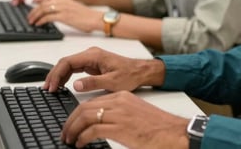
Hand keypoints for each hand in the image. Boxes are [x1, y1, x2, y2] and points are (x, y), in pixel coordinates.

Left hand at [26, 0, 102, 31]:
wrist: (96, 18)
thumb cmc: (86, 16)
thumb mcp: (72, 8)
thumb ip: (62, 8)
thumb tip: (53, 14)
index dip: (37, 4)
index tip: (31, 8)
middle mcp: (62, 1)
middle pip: (42, 4)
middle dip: (33, 11)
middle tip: (29, 17)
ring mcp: (63, 8)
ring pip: (43, 10)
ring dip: (35, 16)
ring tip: (31, 21)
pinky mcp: (64, 16)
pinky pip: (48, 17)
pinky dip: (41, 21)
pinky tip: (38, 24)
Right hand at [44, 46, 164, 92]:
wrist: (140, 71)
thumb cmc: (130, 74)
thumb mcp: (113, 82)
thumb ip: (94, 83)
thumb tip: (76, 85)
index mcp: (94, 55)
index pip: (68, 61)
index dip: (57, 74)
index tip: (51, 86)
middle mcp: (90, 54)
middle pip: (65, 62)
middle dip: (54, 75)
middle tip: (47, 89)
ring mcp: (90, 59)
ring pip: (68, 65)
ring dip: (58, 76)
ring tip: (51, 89)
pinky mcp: (92, 64)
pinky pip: (74, 68)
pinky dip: (65, 76)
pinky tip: (61, 85)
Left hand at [62, 91, 188, 148]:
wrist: (175, 133)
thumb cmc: (158, 128)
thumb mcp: (134, 115)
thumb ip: (118, 116)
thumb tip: (99, 126)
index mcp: (122, 97)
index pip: (91, 102)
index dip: (76, 114)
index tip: (71, 124)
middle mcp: (119, 102)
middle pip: (84, 108)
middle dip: (70, 122)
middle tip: (65, 133)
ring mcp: (119, 114)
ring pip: (85, 117)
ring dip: (73, 130)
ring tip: (69, 140)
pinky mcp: (120, 127)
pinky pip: (93, 130)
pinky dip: (83, 138)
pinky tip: (81, 144)